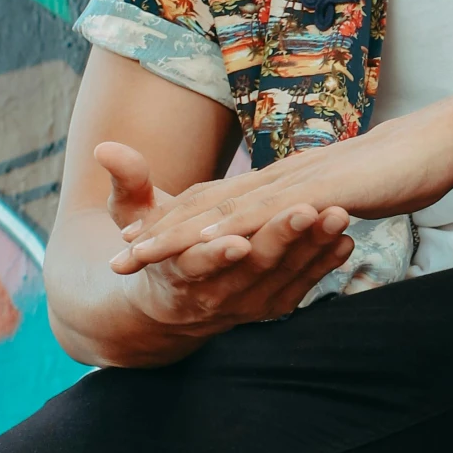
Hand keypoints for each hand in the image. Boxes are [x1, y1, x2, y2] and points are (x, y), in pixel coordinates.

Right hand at [95, 141, 354, 332]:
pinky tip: (346, 240)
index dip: (218, 254)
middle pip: (253, 270)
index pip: (197, 265)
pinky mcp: (272, 305)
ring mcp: (248, 305)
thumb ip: (126, 183)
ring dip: (314, 248)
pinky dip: (324, 265)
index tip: (239, 239)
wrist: (168, 303)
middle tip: (314, 208)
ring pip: (285, 278)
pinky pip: (302, 287)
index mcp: (177, 274)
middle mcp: (214, 296)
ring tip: (340, 214)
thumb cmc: (151, 246)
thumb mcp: (131, 217)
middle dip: (284, 239)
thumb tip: (106, 147)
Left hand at [111, 101, 452, 271]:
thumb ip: (324, 204)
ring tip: (135, 256)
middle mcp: (281, 178)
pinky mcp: (313, 194)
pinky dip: (226, 233)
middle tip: (119, 254)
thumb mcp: (350, 191)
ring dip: (176, 235)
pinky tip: (199, 250)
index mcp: (287, 178)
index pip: (225, 200)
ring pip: (222, 214)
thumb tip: (313, 215)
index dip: (182, 220)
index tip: (146, 239)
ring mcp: (295, 184)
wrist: (438, 140)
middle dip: (161, 230)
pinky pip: (262, 217)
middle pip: (209, 205)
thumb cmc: (402, 167)